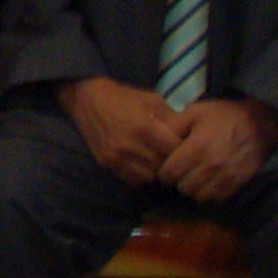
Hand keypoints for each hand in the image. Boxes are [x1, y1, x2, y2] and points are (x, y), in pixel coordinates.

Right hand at [61, 74, 188, 187]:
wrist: (87, 100)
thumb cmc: (123, 97)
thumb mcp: (152, 99)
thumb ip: (171, 118)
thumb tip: (190, 134)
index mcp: (144, 127)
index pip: (174, 150)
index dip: (183, 149)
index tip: (185, 146)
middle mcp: (130, 145)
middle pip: (163, 166)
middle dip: (170, 161)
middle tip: (172, 155)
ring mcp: (117, 157)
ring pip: (149, 177)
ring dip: (156, 170)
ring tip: (157, 160)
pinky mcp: (107, 164)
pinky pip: (132, 179)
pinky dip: (141, 175)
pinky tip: (142, 163)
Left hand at [157, 96, 277, 204]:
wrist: (258, 123)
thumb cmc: (223, 115)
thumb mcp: (195, 111)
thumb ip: (173, 125)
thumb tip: (153, 136)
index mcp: (196, 147)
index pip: (169, 173)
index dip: (164, 172)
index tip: (166, 167)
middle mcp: (210, 166)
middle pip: (182, 188)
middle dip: (178, 181)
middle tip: (180, 172)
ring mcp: (225, 177)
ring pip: (198, 196)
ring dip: (193, 189)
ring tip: (194, 177)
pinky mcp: (237, 184)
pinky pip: (216, 199)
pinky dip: (209, 193)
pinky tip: (208, 181)